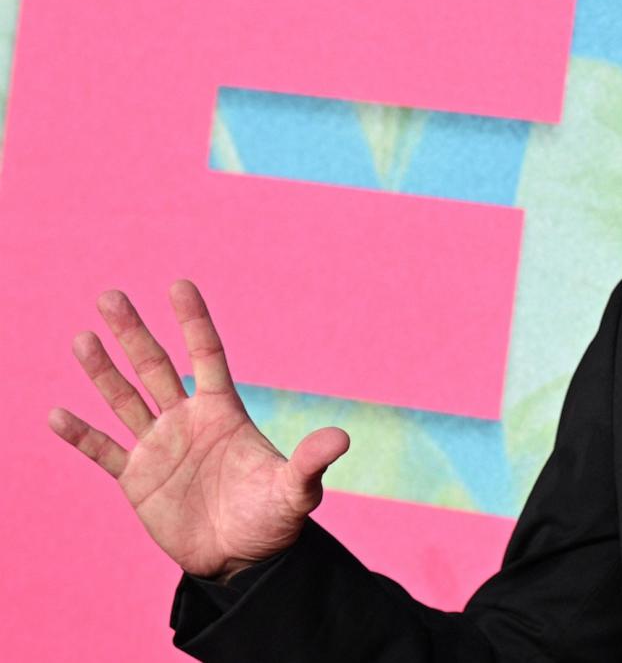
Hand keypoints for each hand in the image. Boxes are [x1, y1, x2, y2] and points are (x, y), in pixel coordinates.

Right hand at [48, 280, 349, 580]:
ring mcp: (159, 447)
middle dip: (135, 333)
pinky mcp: (136, 478)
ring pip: (125, 399)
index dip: (194, 321)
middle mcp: (187, 421)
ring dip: (103, 371)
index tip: (179, 285)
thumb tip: (342, 438)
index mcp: (224, 412)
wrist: (243, 558)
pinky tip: (58, 414)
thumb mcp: (296, 490)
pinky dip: (82, 435)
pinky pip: (104, 451)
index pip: (207, 355)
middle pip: (156, 367)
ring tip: (83, 338)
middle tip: (111, 295)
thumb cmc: (273, 518)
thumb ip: (311, 463)